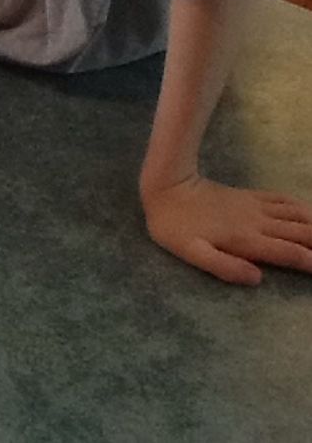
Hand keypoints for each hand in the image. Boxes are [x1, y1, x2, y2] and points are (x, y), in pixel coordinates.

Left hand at [141, 174, 311, 284]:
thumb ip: (225, 267)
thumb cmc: (176, 227)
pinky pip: (282, 200)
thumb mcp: (193, 253)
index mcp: (246, 240)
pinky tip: (309, 212)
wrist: (167, 187)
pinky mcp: (249, 196)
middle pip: (299, 233)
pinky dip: (301, 207)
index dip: (311, 261)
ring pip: (295, 215)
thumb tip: (258, 278)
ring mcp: (255, 207)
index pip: (288, 253)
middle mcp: (257, 223)